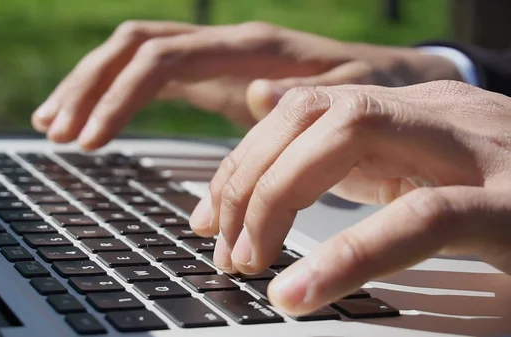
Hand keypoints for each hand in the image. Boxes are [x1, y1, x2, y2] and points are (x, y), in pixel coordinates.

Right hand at [31, 20, 461, 149]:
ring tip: (54, 125)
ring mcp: (217, 58)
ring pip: (135, 55)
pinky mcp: (215, 76)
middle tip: (55, 131)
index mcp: (251, 49)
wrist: (386, 80)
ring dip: (91, 87)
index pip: (163, 59)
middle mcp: (225, 45)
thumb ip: (303, 99)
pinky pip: (153, 75)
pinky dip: (117, 96)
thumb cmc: (371, 94)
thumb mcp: (351, 98)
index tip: (88, 140)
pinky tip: (96, 121)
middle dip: (89, 87)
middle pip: (135, 45)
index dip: (118, 96)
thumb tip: (251, 97)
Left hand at [189, 80, 510, 315]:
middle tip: (224, 247)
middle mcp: (440, 115)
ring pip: (355, 137)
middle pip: (316, 113)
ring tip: (248, 262)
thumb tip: (262, 105)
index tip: (209, 216)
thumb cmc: (508, 198)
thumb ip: (345, 144)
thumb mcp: (415, 165)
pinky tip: (301, 294)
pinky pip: (422, 218)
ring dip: (281, 200)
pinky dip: (350, 255)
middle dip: (250, 178)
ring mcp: (481, 154)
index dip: (244, 159)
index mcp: (412, 110)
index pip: (302, 107)